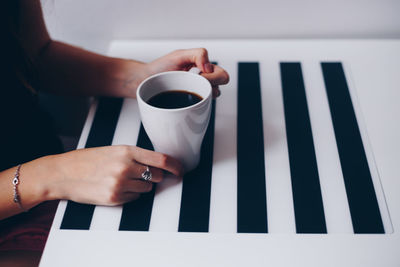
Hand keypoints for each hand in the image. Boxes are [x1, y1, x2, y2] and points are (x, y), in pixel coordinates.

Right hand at [46, 145, 182, 205]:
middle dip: (155, 177)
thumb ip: (137, 156)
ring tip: (122, 180)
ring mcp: (120, 184)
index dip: (176, 166)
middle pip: (158, 176)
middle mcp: (126, 167)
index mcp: (127, 151)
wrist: (63, 173)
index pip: (161, 159)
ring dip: (141, 186)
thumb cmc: (88, 160)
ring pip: (147, 189)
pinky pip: (135, 199)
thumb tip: (160, 166)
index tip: (181, 170)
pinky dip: (130, 195)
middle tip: (142, 174)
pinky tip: (115, 188)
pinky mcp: (114, 198)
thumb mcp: (114, 150)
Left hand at [146, 48, 229, 97]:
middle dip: (210, 83)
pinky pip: (203, 107)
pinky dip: (197, 103)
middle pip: (222, 84)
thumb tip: (209, 67)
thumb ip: (198, 54)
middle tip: (193, 81)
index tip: (198, 74)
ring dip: (202, 92)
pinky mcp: (192, 105)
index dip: (212, 76)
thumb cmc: (161, 68)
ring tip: (186, 87)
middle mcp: (204, 81)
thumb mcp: (179, 55)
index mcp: (204, 69)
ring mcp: (199, 93)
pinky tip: (184, 98)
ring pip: (213, 96)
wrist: (145, 81)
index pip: (222, 75)